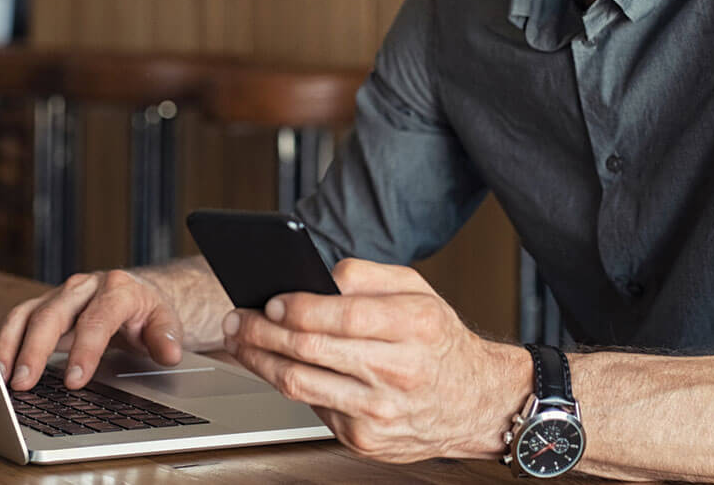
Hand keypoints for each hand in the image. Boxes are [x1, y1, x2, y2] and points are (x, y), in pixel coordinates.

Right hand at [0, 269, 182, 390]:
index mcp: (117, 289)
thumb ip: (166, 337)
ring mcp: (61, 295)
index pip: (97, 319)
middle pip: (54, 313)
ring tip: (1, 377)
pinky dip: (4, 342)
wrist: (137, 292)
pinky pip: (18, 320)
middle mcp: (85, 287)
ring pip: (29, 314)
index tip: (75, 381)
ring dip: (12, 345)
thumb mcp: (165, 321)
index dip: (85, 350)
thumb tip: (169, 353)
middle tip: (24, 382)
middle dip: (37, 349)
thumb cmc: (147, 311)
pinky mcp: (44, 306)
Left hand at [222, 258, 527, 463]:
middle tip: (239, 318)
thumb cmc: (440, 341)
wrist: (474, 402)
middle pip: (311, 350)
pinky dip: (287, 384)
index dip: (297, 307)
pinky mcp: (364, 439)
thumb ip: (367, 275)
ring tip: (243, 341)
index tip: (270, 300)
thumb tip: (316, 275)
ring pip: (300, 384)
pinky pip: (312, 407)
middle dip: (263, 332)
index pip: (342, 315)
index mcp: (414, 325)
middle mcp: (398, 371)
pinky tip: (273, 366)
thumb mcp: (418, 291)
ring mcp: (379, 411)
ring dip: (261, 360)